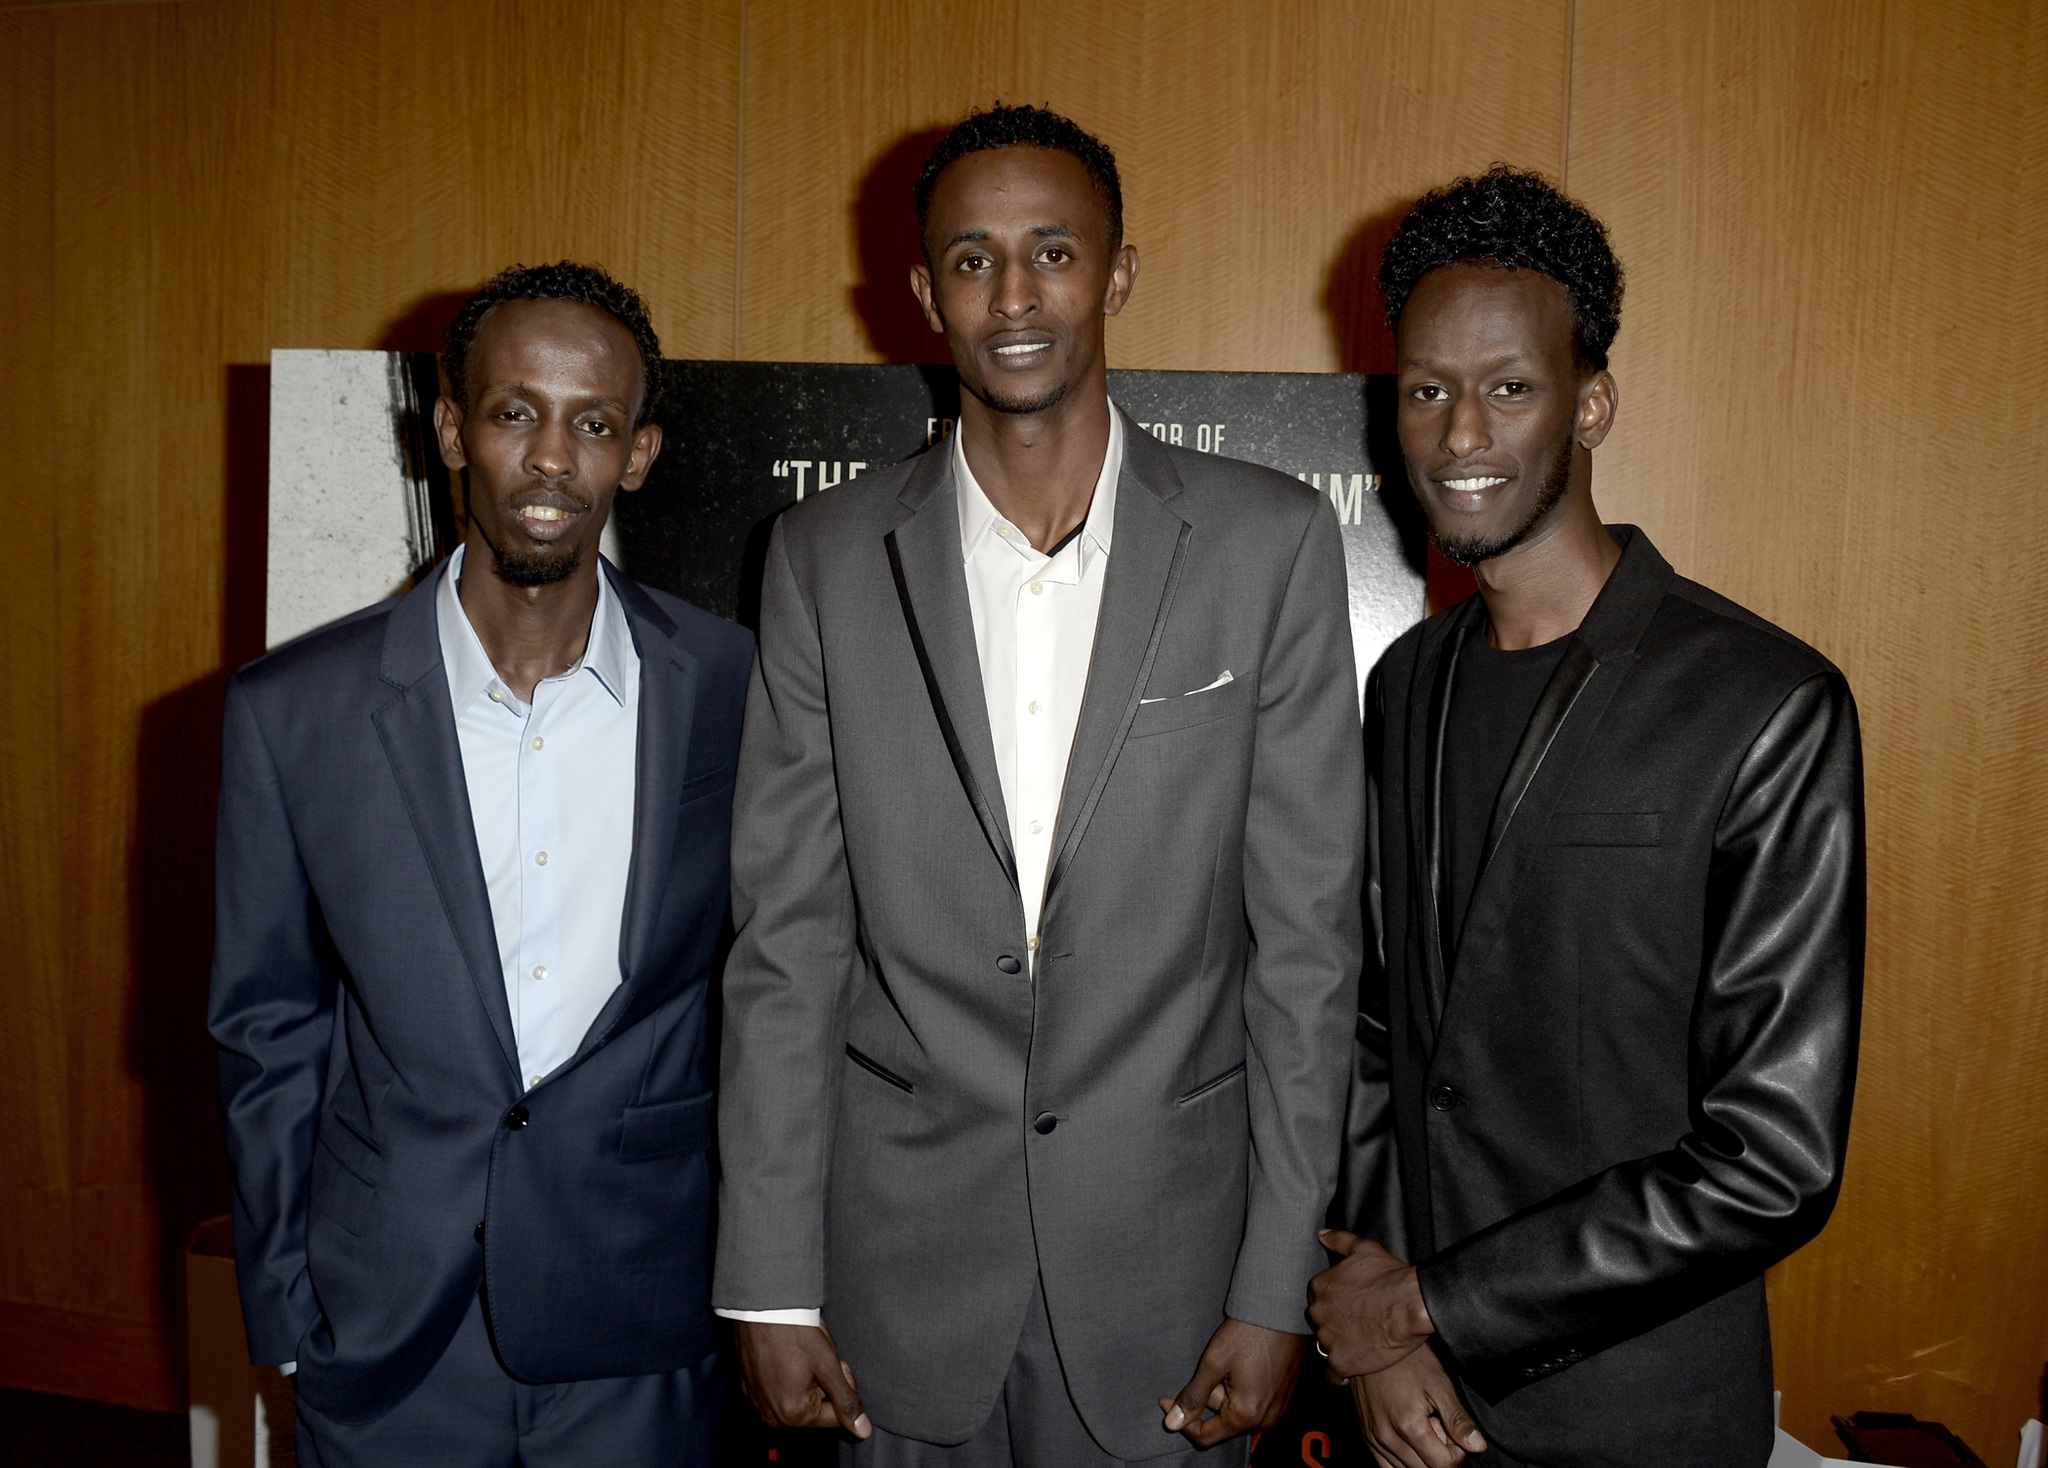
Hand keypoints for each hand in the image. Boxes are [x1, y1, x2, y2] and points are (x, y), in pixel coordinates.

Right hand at [735, 1322, 872, 1438]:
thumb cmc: (795, 1332)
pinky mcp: (748, 1391)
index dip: (843, 1387)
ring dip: (807, 1383)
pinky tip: (785, 1358)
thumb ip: (846, 1401)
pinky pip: (778, 1394)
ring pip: (798, 1402)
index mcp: (793, 1416)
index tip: (836, 1365)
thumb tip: (863, 1431)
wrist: (761, 1307)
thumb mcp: (829, 1365)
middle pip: (816, 1411)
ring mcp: (757, 1404)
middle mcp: (771, 1417)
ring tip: (801, 1356)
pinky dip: (787, 1380)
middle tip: (819, 1358)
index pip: (836, 1417)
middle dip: (824, 1387)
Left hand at [1157, 1318, 1305, 1447]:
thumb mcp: (1213, 1362)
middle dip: (1210, 1396)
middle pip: (1224, 1420)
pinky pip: (1256, 1403)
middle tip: (1211, 1366)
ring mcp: (1279, 1409)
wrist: (1281, 1311)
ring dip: (1227, 1391)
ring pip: (1239, 1410)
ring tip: (1231, 1360)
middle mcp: (1267, 1419)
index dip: (1183, 1419)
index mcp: (1248, 1415)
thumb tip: (1173, 1423)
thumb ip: (1193, 1396)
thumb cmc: (1249, 1333)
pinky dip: (1243, 1389)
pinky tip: (1242, 1364)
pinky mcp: (1284, 1397)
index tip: (1167, 1400)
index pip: (1206, 1436)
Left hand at [1308, 1230, 1433, 1378]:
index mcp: (1320, 1286)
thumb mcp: (1365, 1249)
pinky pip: (1332, 1374)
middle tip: (1358, 1326)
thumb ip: (1339, 1240)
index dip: (1335, 1303)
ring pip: (1326, 1347)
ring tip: (1361, 1345)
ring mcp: (1327, 1338)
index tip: (1351, 1307)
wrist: (1411, 1305)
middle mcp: (1318, 1312)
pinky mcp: (1340, 1362)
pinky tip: (1354, 1368)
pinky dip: (1340, 1374)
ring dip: (1339, 1346)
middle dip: (1334, 1324)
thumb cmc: (1391, 1276)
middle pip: (1320, 1322)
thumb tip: (1321, 1234)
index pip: (1318, 1298)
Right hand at [1350, 1344, 1485, 1467]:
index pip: (1444, 1465)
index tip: (1453, 1427)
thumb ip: (1458, 1419)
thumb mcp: (1439, 1383)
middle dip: (1439, 1454)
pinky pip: (1385, 1467)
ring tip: (1424, 1428)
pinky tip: (1410, 1442)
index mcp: (1408, 1426)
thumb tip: (1478, 1446)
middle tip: (1438, 1425)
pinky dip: (1402, 1461)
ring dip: (1421, 1458)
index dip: (1457, 1451)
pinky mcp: (1366, 1436)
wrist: (1371, 1341)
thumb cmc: (1407, 1358)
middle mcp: (1387, 1437)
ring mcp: (1373, 1438)